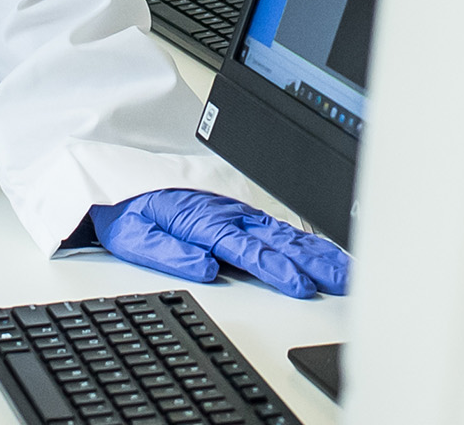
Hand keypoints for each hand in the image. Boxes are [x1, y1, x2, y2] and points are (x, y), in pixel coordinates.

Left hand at [88, 189, 349, 298]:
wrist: (117, 175)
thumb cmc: (127, 208)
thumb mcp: (133, 235)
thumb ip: (169, 253)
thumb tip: (205, 269)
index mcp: (203, 221)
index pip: (248, 249)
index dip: (277, 269)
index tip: (302, 286)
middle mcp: (227, 214)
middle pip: (279, 241)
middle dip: (316, 262)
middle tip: (346, 280)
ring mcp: (237, 211)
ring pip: (285, 233)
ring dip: (318, 251)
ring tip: (346, 269)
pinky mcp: (240, 211)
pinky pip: (279, 225)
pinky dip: (305, 238)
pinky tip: (323, 250)